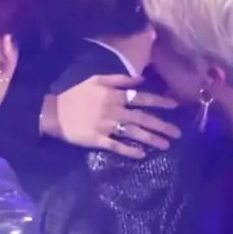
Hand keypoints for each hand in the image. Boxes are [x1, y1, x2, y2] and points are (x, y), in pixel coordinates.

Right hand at [40, 74, 180, 158]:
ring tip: (166, 145)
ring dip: (152, 139)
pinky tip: (143, 155)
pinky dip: (130, 151)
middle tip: (178, 133)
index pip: (143, 98)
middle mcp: (114, 111)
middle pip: (143, 119)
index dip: (160, 101)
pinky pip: (118, 147)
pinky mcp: (99, 140)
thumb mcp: (97, 79)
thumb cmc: (76, 94)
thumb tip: (141, 79)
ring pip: (134, 134)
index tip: (175, 106)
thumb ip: (120, 78)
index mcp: (115, 95)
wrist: (54, 111)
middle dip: (162, 125)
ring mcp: (107, 127)